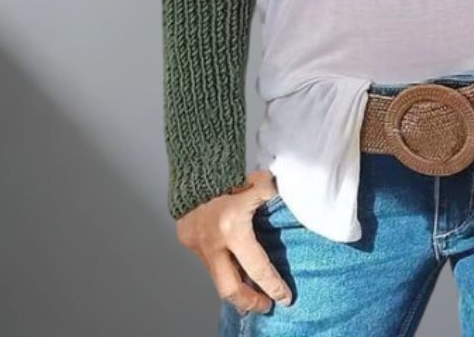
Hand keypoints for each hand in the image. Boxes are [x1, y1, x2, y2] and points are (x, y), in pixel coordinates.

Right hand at [174, 168, 292, 313]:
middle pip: (231, 289)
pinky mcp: (189, 242)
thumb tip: (282, 197)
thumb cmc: (227, 174)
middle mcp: (214, 243)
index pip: (257, 267)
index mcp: (234, 228)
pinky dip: (223, 265)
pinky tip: (234, 266)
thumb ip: (269, 193)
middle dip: (250, 301)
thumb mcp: (255, 182)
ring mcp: (199, 245)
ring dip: (236, 285)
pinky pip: (209, 261)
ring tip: (252, 291)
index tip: (285, 297)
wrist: (194, 169)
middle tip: (265, 305)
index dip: (273, 285)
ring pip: (218, 277)